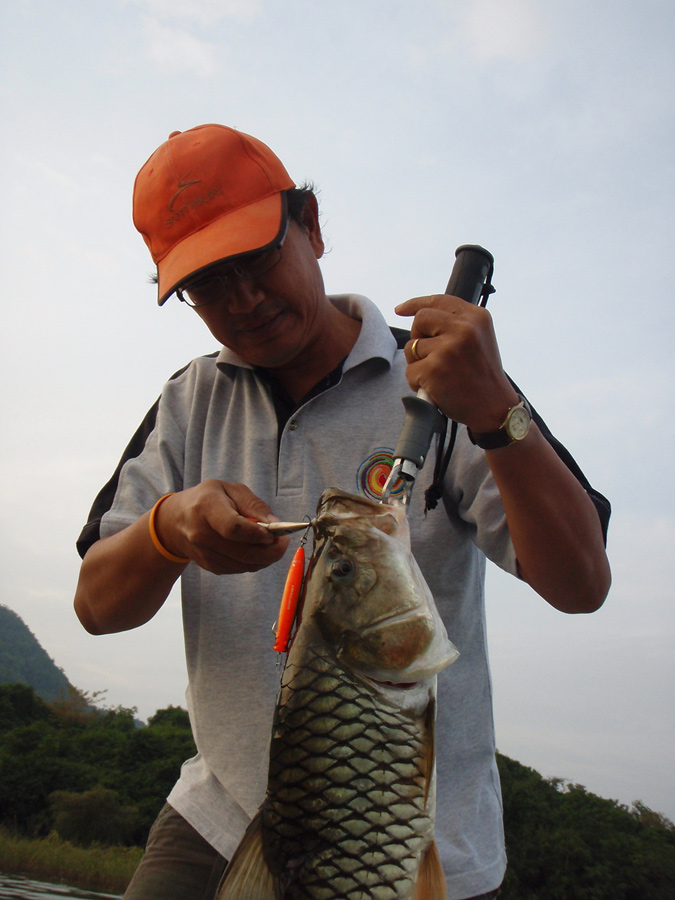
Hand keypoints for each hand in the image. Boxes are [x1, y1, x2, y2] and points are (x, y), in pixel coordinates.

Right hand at [153, 481, 289, 574]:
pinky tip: (258, 550)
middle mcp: (201, 534)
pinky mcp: (209, 566)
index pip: (233, 527)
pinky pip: (239, 569)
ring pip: (244, 565)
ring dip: (265, 558)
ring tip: (273, 544)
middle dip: (270, 551)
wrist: (176, 521)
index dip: (256, 534)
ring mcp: (204, 553)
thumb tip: (275, 525)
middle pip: (242, 552)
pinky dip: (254, 562)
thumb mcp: (230, 489)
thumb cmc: (208, 500)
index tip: (273, 533)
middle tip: (283, 542)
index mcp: (206, 507)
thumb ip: (254, 505)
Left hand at [395, 294, 518, 431]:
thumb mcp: (479, 339)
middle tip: (430, 354)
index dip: (415, 304)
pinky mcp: (434, 369)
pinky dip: (416, 382)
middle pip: (421, 319)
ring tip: (439, 375)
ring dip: (418, 362)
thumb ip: (456, 324)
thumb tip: (418, 314)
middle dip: (417, 336)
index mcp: (476, 317)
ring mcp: (448, 349)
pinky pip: (409, 371)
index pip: (439, 301)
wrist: (494, 408)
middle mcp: (463, 328)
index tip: (401, 309)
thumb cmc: (482, 376)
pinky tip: (434, 388)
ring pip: (412, 347)